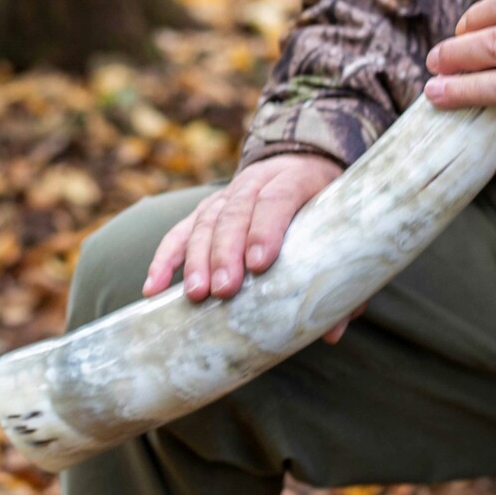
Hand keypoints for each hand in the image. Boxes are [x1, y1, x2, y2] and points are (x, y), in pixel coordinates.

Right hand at [144, 154, 347, 337]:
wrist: (303, 162)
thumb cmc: (325, 211)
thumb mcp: (342, 232)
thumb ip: (340, 279)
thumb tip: (331, 332)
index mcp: (296, 180)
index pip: (277, 199)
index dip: (266, 229)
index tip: (259, 264)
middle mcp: (256, 182)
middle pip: (236, 212)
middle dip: (227, 252)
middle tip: (224, 290)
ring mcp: (227, 195)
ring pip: (206, 221)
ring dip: (198, 259)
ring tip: (196, 294)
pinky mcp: (206, 211)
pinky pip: (179, 233)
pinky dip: (164, 259)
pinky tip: (153, 288)